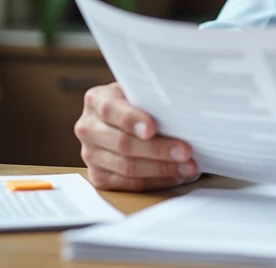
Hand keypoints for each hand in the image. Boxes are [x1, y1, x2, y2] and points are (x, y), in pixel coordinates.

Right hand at [75, 83, 199, 190]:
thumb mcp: (143, 91)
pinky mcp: (98, 176)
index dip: (132, 120)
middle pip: (122, 143)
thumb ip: (153, 98)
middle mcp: (88, 127)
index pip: (111, 110)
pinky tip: (175, 175)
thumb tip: (183, 109)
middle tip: (185, 151)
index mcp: (97, 99)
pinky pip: (128, 184)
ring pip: (127, 167)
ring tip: (188, 166)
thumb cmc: (141, 101)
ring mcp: (90, 154)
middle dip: (157, 149)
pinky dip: (156, 181)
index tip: (152, 128)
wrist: (126, 118)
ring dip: (162, 168)